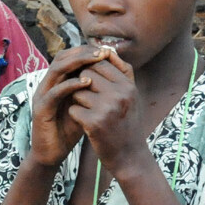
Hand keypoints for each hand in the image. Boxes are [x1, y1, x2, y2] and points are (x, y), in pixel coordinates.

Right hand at [29, 45, 109, 166]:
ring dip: (77, 62)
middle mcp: (47, 84)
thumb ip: (94, 91)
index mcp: (57, 82)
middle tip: (102, 52)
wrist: (53, 153)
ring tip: (96, 60)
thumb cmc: (70, 129)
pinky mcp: (41, 109)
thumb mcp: (86, 106)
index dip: (86, 51)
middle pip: (62, 57)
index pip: (69, 56)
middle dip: (83, 52)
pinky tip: (87, 83)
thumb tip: (116, 76)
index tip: (106, 50)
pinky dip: (70, 85)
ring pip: (57, 69)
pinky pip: (54, 92)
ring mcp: (42, 95)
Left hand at [68, 49, 147, 170]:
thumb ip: (121, 72)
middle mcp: (120, 94)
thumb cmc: (127, 123)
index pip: (100, 62)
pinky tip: (85, 123)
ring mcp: (107, 108)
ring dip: (77, 100)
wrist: (129, 156)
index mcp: (128, 85)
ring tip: (88, 111)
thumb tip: (106, 49)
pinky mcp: (94, 123)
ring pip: (77, 91)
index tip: (88, 81)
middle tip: (86, 97)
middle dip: (81, 83)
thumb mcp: (131, 95)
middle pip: (87, 74)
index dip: (89, 69)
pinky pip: (73, 108)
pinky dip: (76, 115)